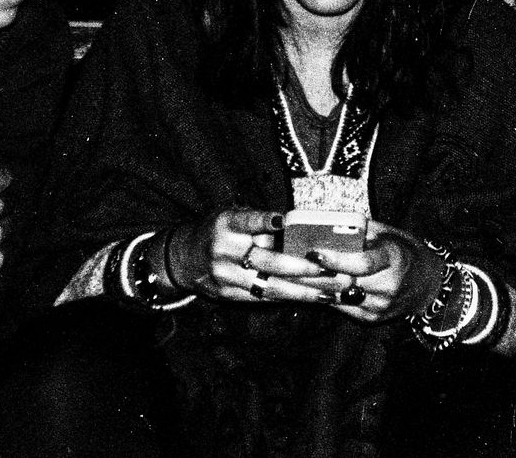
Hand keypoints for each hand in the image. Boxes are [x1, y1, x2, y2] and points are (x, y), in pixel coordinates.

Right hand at [168, 209, 326, 302]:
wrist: (184, 258)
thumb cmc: (219, 231)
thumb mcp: (232, 216)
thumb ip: (259, 222)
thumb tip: (300, 227)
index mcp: (226, 224)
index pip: (247, 221)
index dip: (264, 221)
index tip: (284, 220)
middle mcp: (224, 250)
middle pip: (267, 261)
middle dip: (302, 268)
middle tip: (331, 270)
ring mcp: (226, 276)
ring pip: (270, 286)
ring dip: (304, 291)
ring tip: (331, 291)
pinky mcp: (229, 296)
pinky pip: (263, 298)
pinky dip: (290, 298)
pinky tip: (312, 299)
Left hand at [300, 222, 445, 322]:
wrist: (428, 284)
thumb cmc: (404, 251)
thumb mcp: (388, 234)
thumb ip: (360, 230)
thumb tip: (325, 224)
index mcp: (394, 258)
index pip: (362, 263)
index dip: (335, 260)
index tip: (313, 252)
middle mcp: (389, 285)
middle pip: (345, 282)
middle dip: (314, 275)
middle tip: (288, 264)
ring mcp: (381, 305)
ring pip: (340, 297)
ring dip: (314, 287)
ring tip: (291, 276)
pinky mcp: (373, 318)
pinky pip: (343, 308)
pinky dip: (325, 297)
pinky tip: (308, 288)